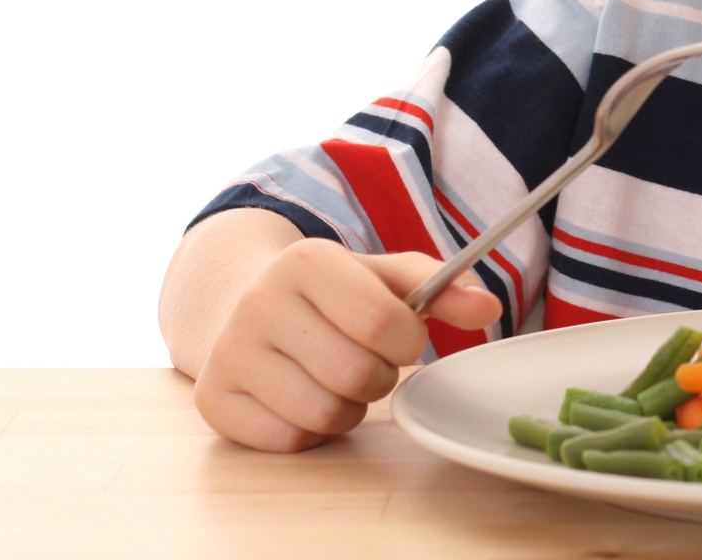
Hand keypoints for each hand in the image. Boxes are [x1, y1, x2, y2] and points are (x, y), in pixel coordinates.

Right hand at [193, 238, 501, 451]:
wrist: (242, 304)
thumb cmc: (333, 294)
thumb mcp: (386, 277)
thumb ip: (443, 288)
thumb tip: (488, 309)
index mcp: (306, 261)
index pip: (383, 322)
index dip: (409, 340)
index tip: (402, 334)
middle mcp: (258, 302)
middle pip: (357, 374)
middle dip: (380, 376)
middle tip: (369, 360)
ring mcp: (228, 353)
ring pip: (323, 413)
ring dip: (349, 407)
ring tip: (338, 378)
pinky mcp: (213, 400)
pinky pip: (289, 440)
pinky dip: (312, 431)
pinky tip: (304, 397)